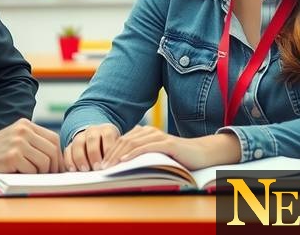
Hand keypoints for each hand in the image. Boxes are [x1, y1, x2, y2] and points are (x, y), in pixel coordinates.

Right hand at [0, 118, 60, 180]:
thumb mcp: (13, 140)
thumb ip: (32, 143)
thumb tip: (57, 159)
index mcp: (25, 125)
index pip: (53, 139)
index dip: (59, 156)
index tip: (58, 169)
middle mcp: (23, 130)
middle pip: (52, 150)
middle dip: (54, 167)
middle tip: (50, 178)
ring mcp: (17, 142)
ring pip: (44, 162)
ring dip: (41, 174)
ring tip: (31, 177)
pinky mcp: (12, 156)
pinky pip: (32, 171)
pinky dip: (28, 177)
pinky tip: (18, 176)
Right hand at [63, 123, 118, 171]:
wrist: (99, 142)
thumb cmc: (111, 149)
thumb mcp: (117, 148)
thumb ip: (116, 154)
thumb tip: (114, 167)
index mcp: (107, 130)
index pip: (108, 136)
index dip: (108, 149)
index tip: (109, 162)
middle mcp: (93, 131)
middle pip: (92, 140)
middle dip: (94, 154)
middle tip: (97, 167)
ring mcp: (81, 136)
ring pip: (78, 144)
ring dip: (81, 158)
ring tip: (85, 169)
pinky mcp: (71, 145)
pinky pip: (67, 151)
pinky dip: (69, 160)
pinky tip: (73, 169)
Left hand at [100, 126, 240, 169]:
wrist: (199, 153)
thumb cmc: (175, 157)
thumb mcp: (153, 155)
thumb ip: (140, 155)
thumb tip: (120, 165)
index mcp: (143, 133)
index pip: (121, 141)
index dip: (108, 152)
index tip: (99, 165)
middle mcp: (148, 131)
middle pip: (124, 142)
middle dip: (110, 155)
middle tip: (100, 168)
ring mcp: (157, 136)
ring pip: (132, 144)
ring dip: (118, 156)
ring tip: (109, 166)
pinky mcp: (167, 143)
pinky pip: (146, 148)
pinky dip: (134, 154)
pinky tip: (124, 161)